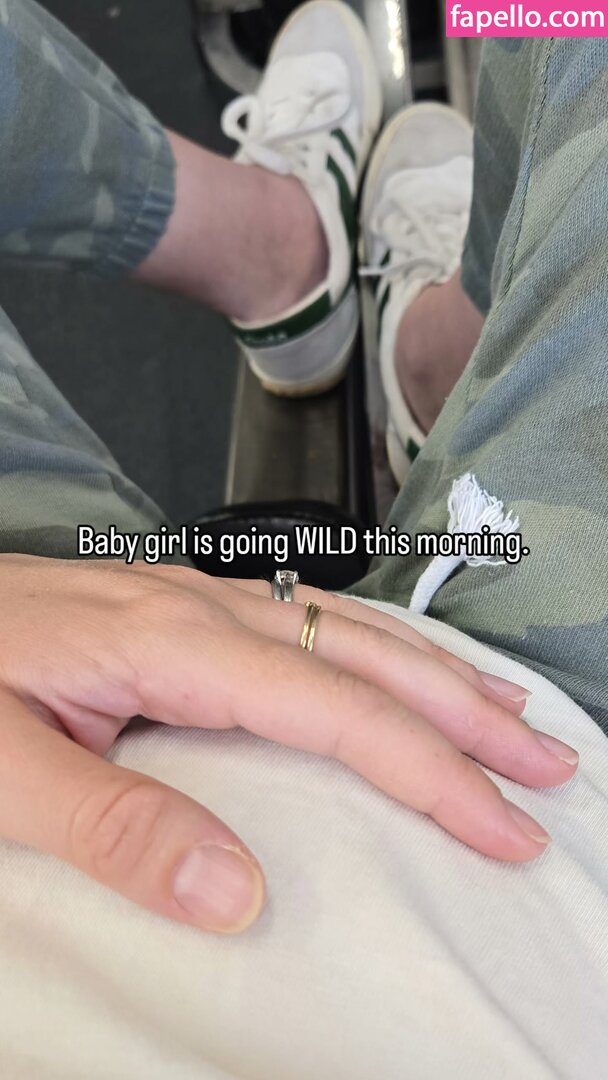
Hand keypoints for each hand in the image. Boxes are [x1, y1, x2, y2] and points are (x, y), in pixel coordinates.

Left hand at [0, 556, 577, 933]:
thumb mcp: (2, 773)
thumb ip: (114, 826)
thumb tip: (238, 893)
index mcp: (170, 641)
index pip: (335, 709)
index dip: (428, 771)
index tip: (500, 825)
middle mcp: (201, 607)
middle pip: (367, 655)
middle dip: (465, 714)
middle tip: (545, 763)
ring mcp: (193, 599)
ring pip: (348, 626)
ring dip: (436, 673)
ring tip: (505, 711)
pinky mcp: (181, 609)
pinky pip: (310, 620)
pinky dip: (377, 649)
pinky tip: (394, 668)